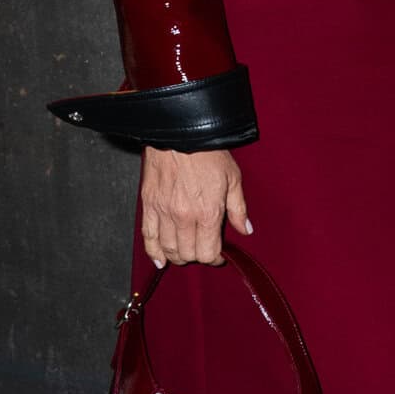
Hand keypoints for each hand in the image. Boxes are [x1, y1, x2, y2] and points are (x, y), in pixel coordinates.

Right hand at [139, 146, 251, 268]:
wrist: (181, 133)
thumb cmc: (208, 153)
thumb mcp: (233, 179)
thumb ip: (239, 209)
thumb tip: (246, 230)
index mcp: (207, 213)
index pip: (208, 253)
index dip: (214, 258)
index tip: (218, 255)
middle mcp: (184, 217)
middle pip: (188, 254)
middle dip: (197, 256)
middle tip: (202, 249)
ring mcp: (164, 212)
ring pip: (168, 249)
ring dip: (178, 256)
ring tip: (185, 252)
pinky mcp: (149, 205)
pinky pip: (148, 237)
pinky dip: (153, 252)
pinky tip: (160, 259)